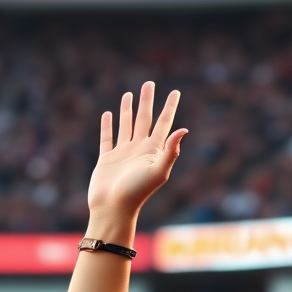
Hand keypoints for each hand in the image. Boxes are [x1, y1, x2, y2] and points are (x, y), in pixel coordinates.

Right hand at [88, 81, 186, 219]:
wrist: (114, 208)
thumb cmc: (137, 192)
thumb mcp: (158, 171)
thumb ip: (170, 151)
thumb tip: (184, 129)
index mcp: (153, 152)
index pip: (164, 124)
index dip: (170, 108)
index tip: (176, 91)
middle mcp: (140, 150)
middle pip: (145, 119)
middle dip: (147, 101)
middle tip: (149, 83)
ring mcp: (123, 153)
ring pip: (127, 125)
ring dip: (128, 110)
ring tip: (129, 94)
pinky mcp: (107, 159)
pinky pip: (108, 137)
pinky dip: (108, 126)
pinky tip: (109, 115)